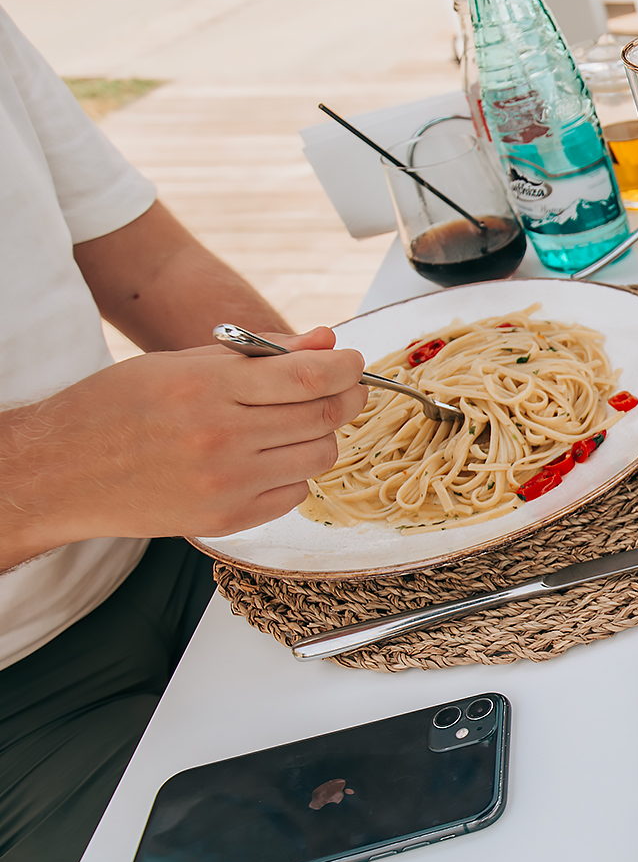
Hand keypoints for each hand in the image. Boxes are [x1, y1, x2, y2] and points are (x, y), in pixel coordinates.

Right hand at [3, 328, 366, 558]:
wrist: (60, 472)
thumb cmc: (116, 408)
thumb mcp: (183, 363)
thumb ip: (261, 353)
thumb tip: (327, 342)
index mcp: (206, 390)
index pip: (308, 378)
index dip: (346, 368)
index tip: (354, 362)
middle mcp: (220, 439)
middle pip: (323, 418)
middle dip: (346, 398)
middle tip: (345, 388)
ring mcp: (225, 485)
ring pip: (318, 457)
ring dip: (321, 436)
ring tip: (295, 423)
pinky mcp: (226, 520)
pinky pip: (295, 493)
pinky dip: (294, 472)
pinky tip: (267, 458)